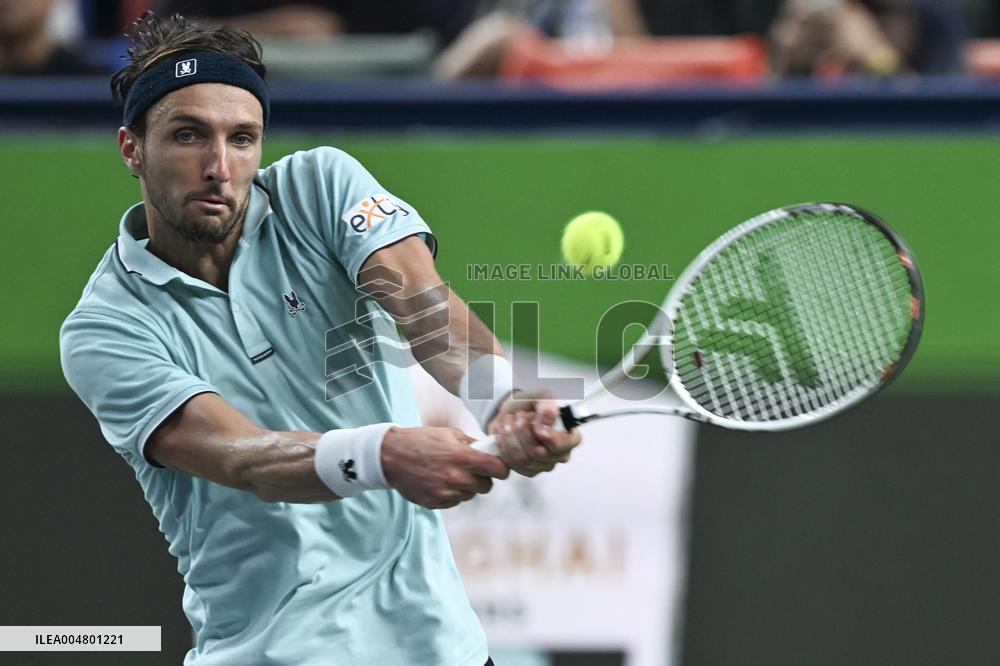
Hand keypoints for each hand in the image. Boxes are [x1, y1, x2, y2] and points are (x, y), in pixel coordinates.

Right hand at [380, 426, 509, 508]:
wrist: (391, 456)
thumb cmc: (422, 441)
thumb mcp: (449, 434)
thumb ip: (472, 444)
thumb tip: (492, 451)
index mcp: (462, 457)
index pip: (497, 469)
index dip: (502, 468)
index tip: (500, 468)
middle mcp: (455, 477)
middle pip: (486, 487)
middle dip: (483, 478)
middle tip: (472, 470)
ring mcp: (444, 493)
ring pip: (470, 495)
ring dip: (466, 487)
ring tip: (450, 473)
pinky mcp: (434, 503)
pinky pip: (454, 502)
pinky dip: (451, 494)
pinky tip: (439, 481)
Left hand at [487, 389, 580, 476]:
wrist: (512, 413)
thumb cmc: (531, 405)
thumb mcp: (542, 396)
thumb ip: (548, 406)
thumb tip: (547, 422)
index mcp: (570, 438)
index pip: (565, 446)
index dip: (550, 437)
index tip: (536, 425)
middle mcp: (558, 455)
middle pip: (540, 454)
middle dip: (524, 431)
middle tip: (520, 415)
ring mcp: (541, 465)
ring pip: (523, 459)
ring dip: (511, 435)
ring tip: (510, 420)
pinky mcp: (524, 470)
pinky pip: (510, 463)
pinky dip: (503, 444)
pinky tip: (503, 431)